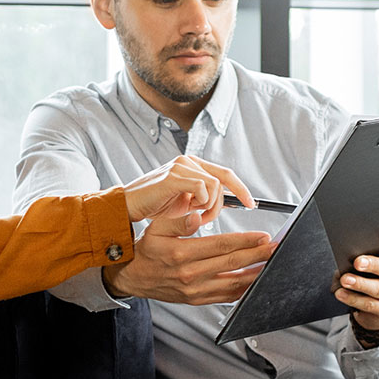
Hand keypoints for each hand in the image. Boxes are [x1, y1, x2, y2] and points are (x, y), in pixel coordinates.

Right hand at [102, 213, 276, 303]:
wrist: (132, 277)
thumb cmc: (146, 249)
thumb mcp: (156, 228)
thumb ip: (179, 221)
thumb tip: (198, 217)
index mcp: (181, 253)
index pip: (221, 246)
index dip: (246, 241)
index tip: (263, 236)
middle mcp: (190, 274)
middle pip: (232, 264)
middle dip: (258, 256)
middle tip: (276, 249)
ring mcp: (194, 290)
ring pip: (233, 284)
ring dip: (255, 275)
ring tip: (272, 266)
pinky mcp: (196, 300)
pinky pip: (225, 297)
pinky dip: (243, 291)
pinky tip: (255, 283)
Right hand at [121, 155, 254, 222]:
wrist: (127, 206)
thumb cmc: (153, 205)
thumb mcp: (184, 203)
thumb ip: (204, 200)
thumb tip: (228, 203)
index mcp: (192, 166)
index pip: (224, 173)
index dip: (240, 188)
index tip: (251, 204)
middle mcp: (188, 162)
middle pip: (224, 178)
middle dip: (226, 201)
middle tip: (218, 215)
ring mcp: (180, 167)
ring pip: (214, 185)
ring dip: (211, 206)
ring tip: (197, 216)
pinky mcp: (173, 176)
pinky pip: (201, 187)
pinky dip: (201, 202)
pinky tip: (190, 210)